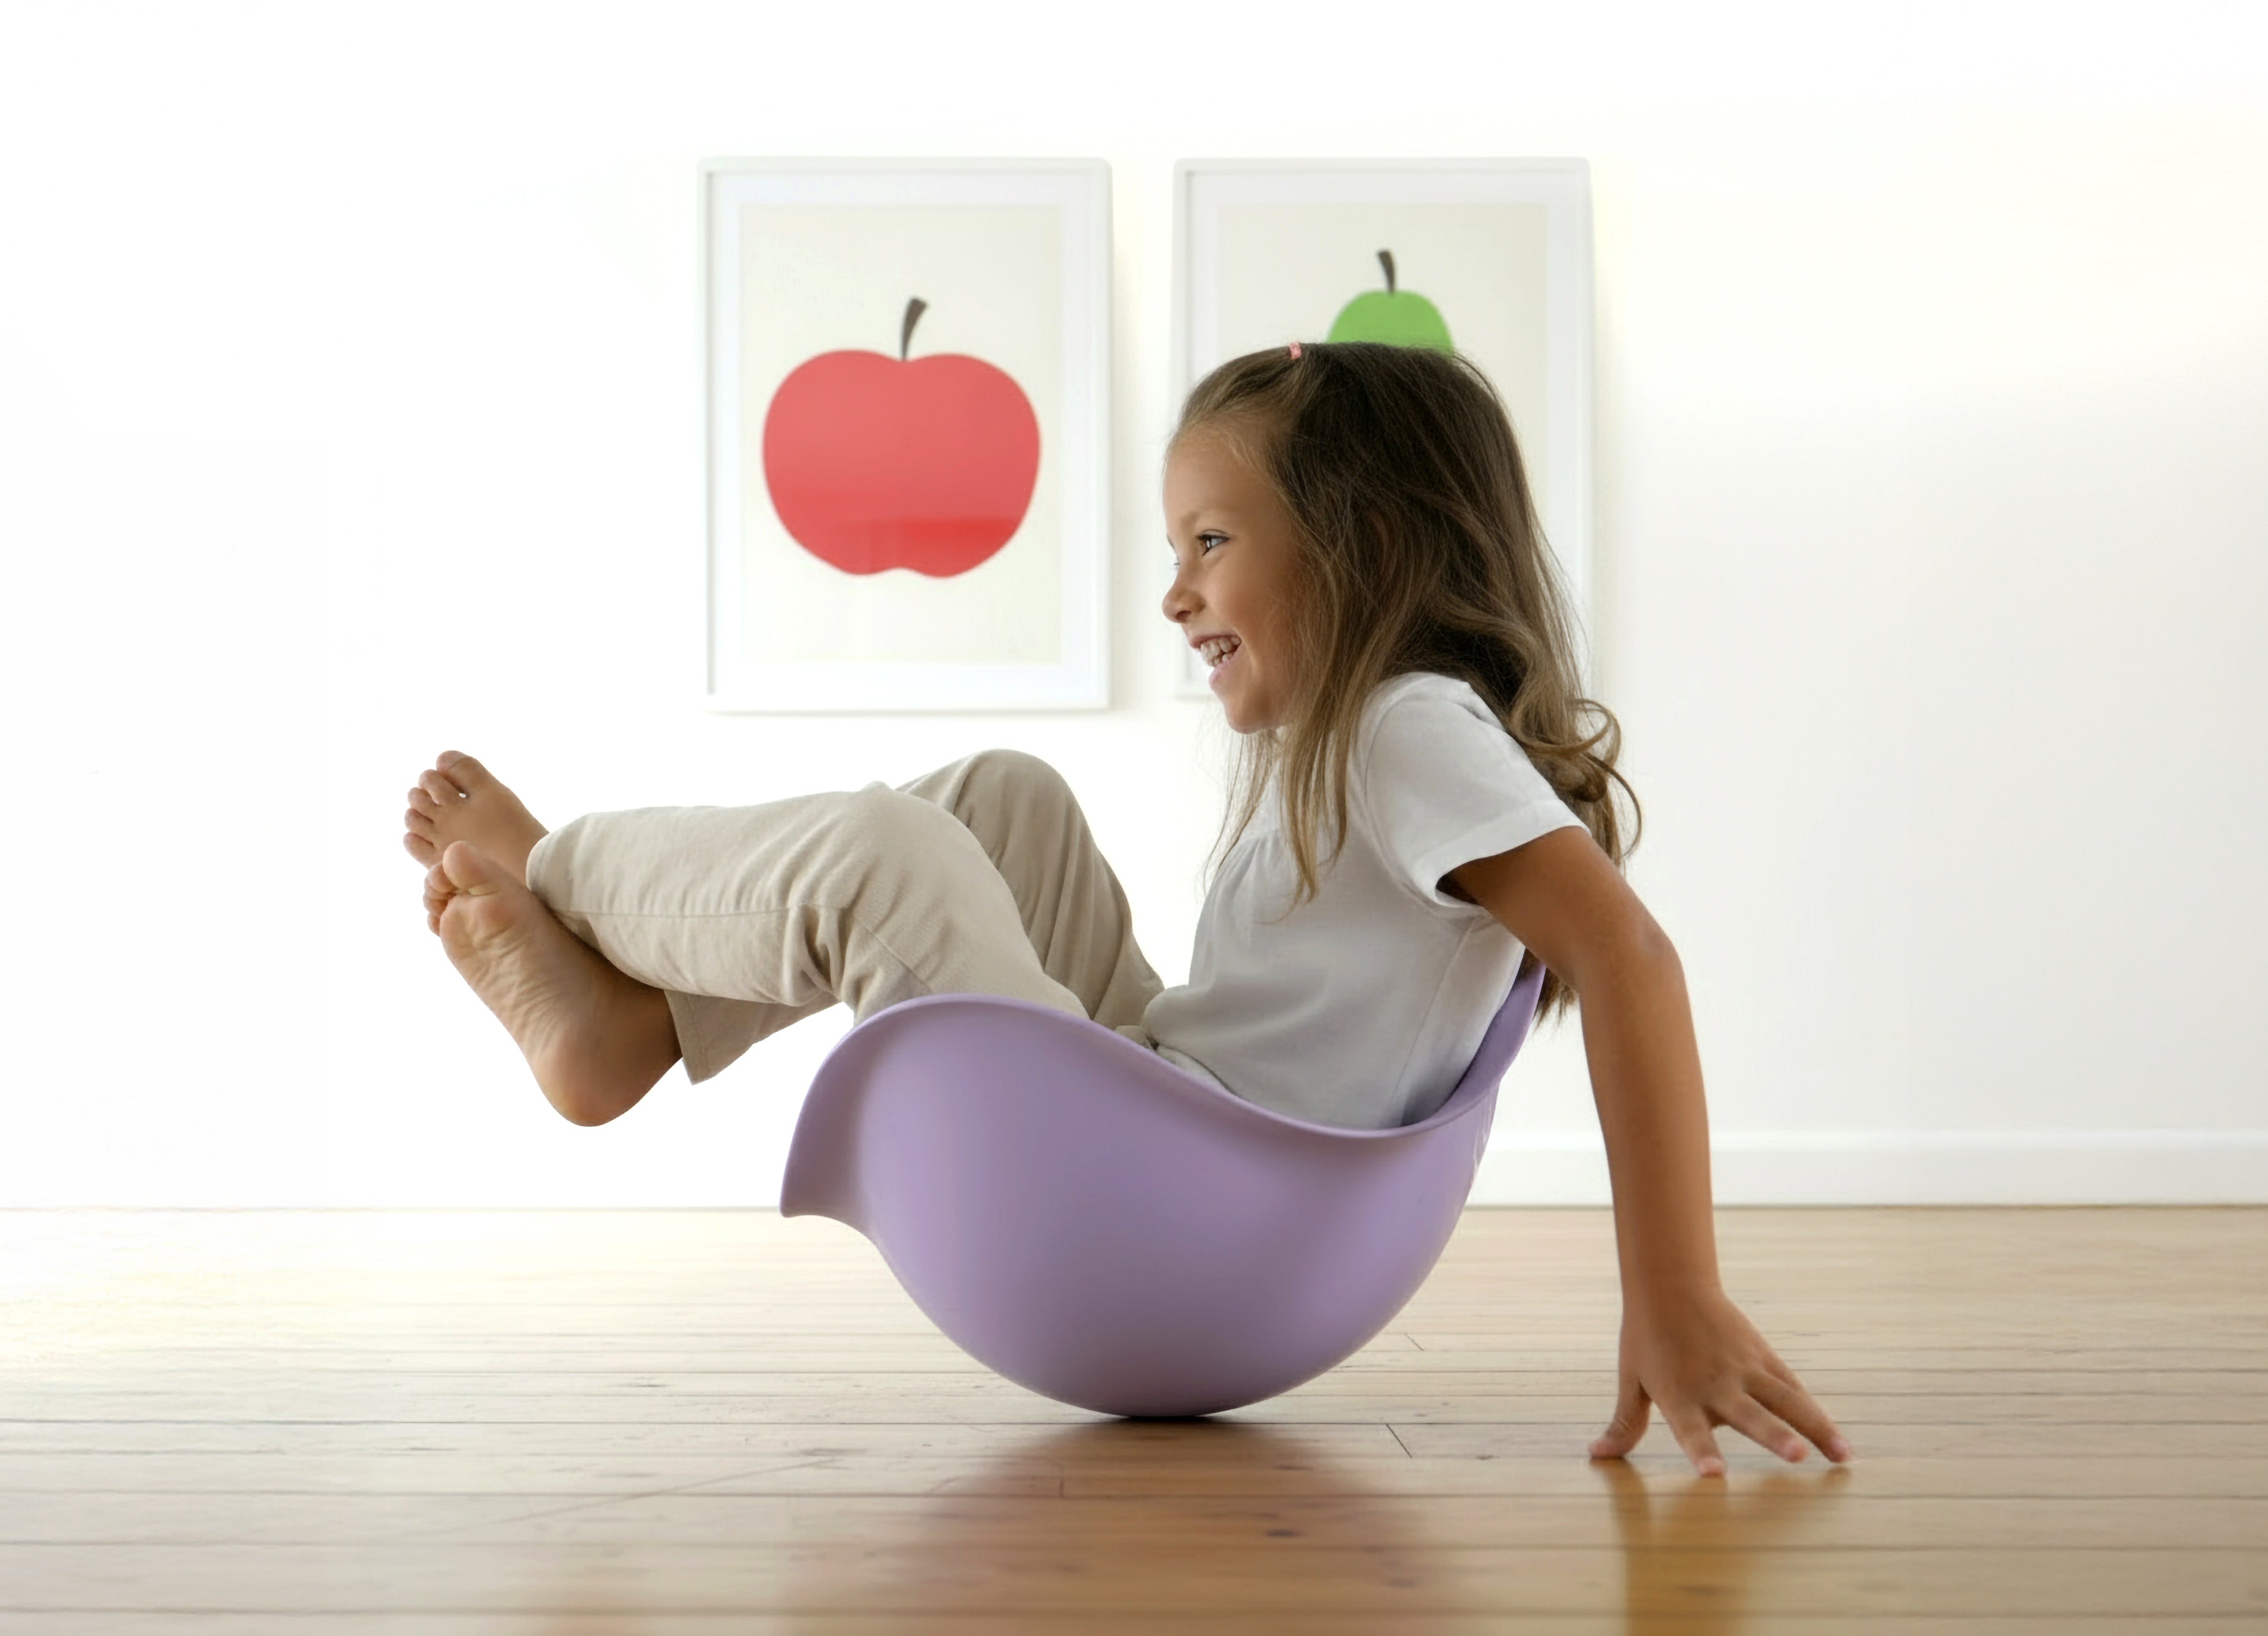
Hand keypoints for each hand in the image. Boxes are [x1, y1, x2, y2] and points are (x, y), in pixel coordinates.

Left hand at [1587, 1284, 1851, 1475]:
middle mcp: (1715, 1385)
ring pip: (1786, 1400)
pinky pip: (1792, 1388)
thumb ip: (1624, 1423)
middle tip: (1796, 1456)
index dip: (1701, 1450)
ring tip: (1843, 1457)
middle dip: (1773, 1436)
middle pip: (1749, 1415)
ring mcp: (1744, 1369)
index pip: (1689, 1429)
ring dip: (1816, 1427)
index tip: (1713, 1474)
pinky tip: (1836, 1440)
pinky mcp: (1763, 1357)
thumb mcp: (1630, 1379)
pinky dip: (1815, 1413)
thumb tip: (1596, 1456)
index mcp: (1678, 1395)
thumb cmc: (1646, 1336)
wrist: (1671, 1284)